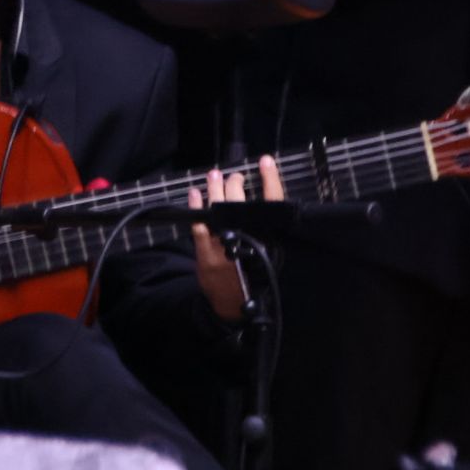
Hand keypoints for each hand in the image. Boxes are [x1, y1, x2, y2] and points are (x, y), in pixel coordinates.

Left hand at [192, 156, 282, 322]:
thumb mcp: (272, 258)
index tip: (266, 162)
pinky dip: (196, 206)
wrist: (234, 308)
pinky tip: (194, 193)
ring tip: (215, 174)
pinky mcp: (206, 254)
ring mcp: (225, 248)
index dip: (271, 181)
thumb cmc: (255, 280)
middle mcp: (249, 243)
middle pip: (241, 203)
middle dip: (236, 184)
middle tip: (235, 176)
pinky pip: (199, 224)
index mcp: (271, 243)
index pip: (274, 206)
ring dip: (216, 188)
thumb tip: (264, 199)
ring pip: (220, 209)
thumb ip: (268, 232)